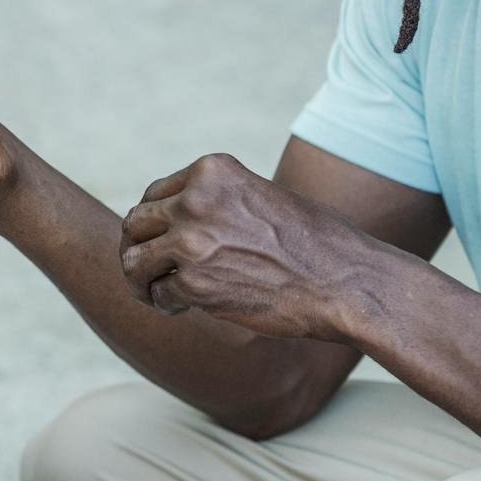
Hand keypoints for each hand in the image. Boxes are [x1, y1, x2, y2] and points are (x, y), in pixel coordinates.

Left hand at [117, 153, 380, 341]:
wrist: (346, 282)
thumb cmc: (314, 244)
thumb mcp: (258, 197)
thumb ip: (216, 201)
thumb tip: (174, 221)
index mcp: (212, 171)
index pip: (154, 194)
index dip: (152, 223)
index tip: (161, 242)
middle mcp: (195, 199)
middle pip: (135, 224)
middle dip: (138, 249)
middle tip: (149, 273)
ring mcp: (191, 240)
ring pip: (134, 261)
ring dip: (142, 281)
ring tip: (158, 294)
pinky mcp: (194, 282)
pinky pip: (157, 295)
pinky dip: (165, 305)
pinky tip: (182, 309)